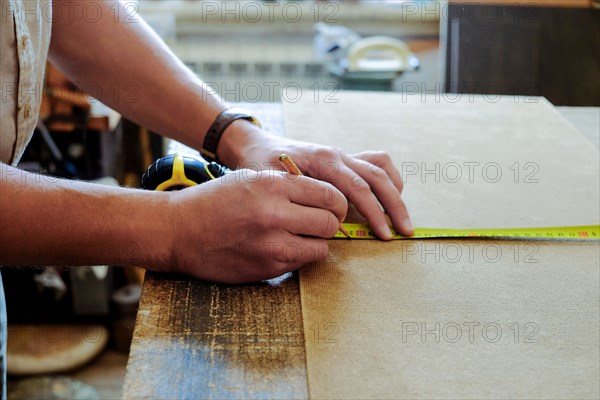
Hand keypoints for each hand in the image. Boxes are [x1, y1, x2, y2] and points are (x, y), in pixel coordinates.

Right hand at [163, 169, 346, 283]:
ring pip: (322, 248)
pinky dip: (298, 256)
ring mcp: (272, 245)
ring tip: (299, 236)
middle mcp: (275, 215)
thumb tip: (325, 197)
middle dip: (330, 223)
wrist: (180, 231)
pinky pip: (301, 263)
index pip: (330, 196)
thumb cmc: (215, 201)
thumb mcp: (252, 178)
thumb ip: (289, 184)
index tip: (332, 207)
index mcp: (273, 186)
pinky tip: (281, 247)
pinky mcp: (267, 269)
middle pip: (331, 223)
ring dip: (316, 243)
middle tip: (318, 222)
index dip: (337, 203)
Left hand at [221, 126, 412, 240]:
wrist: (257, 145)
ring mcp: (343, 154)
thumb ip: (298, 199)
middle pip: (377, 178)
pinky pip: (375, 162)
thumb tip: (324, 223)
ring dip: (395, 194)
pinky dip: (388, 179)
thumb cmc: (262, 167)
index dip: (374, 213)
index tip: (383, 234)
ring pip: (381, 168)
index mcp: (323, 161)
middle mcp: (337, 155)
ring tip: (402, 219)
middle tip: (405, 232)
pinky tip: (391, 197)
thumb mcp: (273, 184)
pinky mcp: (345, 158)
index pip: (358, 188)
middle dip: (394, 207)